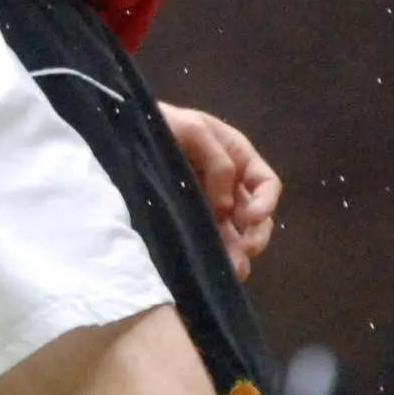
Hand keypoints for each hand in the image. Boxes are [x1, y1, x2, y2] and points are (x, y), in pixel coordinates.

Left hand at [158, 103, 279, 278]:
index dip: (266, 202)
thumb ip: (217, 160)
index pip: (266, 183)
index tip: (252, 219)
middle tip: (245, 253)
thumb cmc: (163, 123)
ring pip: (235, 232)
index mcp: (238, 157)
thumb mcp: (193, 128)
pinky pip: (210, 237)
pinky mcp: (190, 217)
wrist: (126, 131)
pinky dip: (215, 253)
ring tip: (233, 271)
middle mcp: (230, 183)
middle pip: (255, 215)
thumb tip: (226, 206)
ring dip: (237, 252)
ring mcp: (210, 202)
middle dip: (255, 236)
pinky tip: (213, 268)